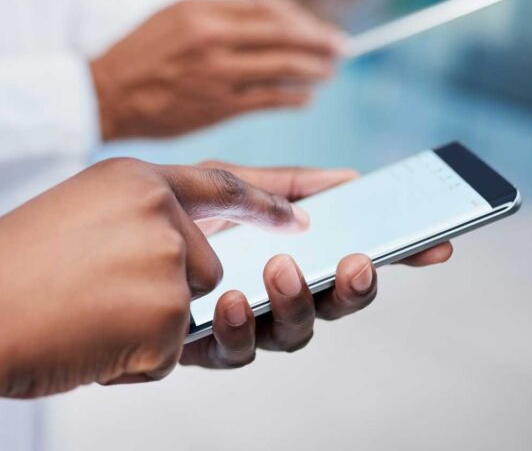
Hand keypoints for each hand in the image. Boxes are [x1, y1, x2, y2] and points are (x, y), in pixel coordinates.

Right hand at [0, 158, 310, 396]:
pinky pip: (170, 352)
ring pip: (192, 311)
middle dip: (168, 295)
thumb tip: (212, 274)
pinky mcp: (169, 311)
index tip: (327, 195)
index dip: (277, 193)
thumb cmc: (5, 279)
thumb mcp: (78, 222)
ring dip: (140, 326)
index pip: (226, 181)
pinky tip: (82, 340)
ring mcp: (169, 258)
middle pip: (209, 267)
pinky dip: (128, 361)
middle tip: (104, 296)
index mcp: (135, 178)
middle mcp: (160, 208)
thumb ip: (144, 229)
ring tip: (79, 312)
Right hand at [89, 0, 344, 140]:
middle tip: (341, 48)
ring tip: (328, 72)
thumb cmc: (142, 53)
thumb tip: (269, 14)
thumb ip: (220, 12)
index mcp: (203, 10)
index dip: (301, 20)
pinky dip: (293, 97)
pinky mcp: (217, 107)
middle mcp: (213, 38)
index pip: (269, 9)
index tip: (317, 28)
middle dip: (319, 42)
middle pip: (284, 35)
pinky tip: (306, 98)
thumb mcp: (175, 14)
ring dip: (313, 70)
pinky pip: (267, 100)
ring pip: (282, 68)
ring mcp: (217, 74)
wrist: (108, 94)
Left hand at [179, 162, 452, 367]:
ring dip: (297, 302)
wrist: (92, 245)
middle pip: (334, 304)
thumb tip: (349, 180)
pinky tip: (235, 300)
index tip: (438, 245)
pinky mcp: (204, 348)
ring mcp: (243, 324)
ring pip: (294, 333)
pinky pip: (236, 350)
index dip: (399, 255)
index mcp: (289, 254)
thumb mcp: (222, 183)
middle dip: (352, 287)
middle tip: (353, 263)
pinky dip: (242, 326)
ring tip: (281, 270)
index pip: (354, 257)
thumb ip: (280, 184)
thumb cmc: (163, 212)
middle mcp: (273, 295)